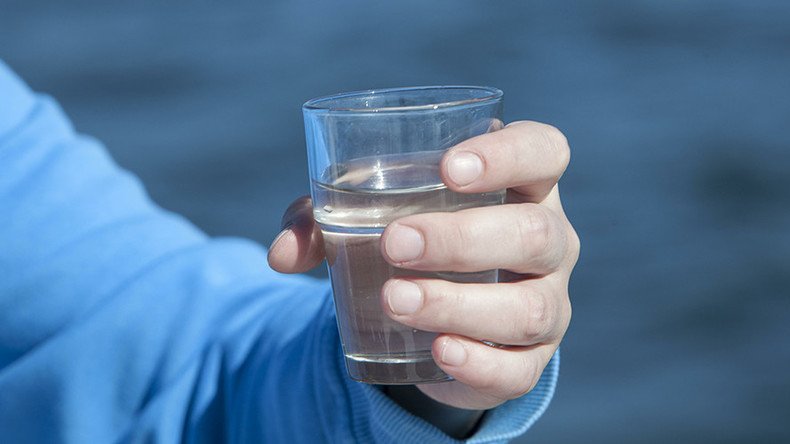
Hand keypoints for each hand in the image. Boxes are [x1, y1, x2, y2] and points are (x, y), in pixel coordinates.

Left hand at [268, 121, 578, 409]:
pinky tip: (438, 352)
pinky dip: (478, 362)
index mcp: (521, 184)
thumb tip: (280, 253)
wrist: (435, 310)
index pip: (543, 152)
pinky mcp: (530, 358)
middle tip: (394, 243)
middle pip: (532, 233)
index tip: (448, 168)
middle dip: (462, 238)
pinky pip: (519, 367)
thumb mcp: (368, 215)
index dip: (508, 155)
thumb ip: (321, 221)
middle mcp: (549, 240)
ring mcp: (547, 301)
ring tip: (394, 300)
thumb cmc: (409, 237)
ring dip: (458, 303)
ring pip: (528, 306)